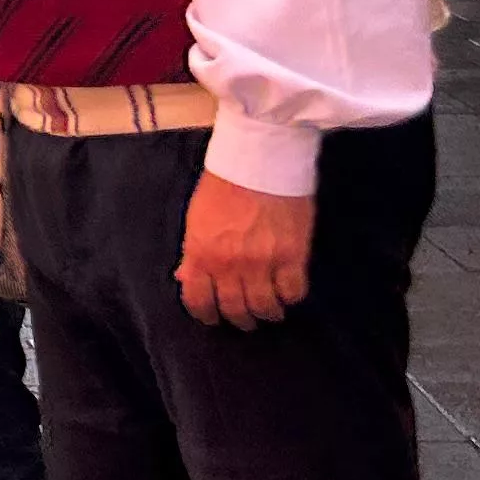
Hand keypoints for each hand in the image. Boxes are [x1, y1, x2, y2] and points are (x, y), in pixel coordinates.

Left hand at [178, 170, 313, 329]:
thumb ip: (192, 252)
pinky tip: (289, 292)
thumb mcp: (196, 219)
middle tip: (246, 318)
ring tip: (271, 311)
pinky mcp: (293, 257)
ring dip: (267, 314)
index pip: (197, 300)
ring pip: (264, 307)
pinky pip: (293, 293)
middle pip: (234, 309)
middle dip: (239, 319)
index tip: (213, 318)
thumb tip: (185, 277)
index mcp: (200, 254)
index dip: (206, 315)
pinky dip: (291, 297)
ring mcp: (262, 263)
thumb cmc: (224, 185)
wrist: (260, 160)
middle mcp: (229, 264)